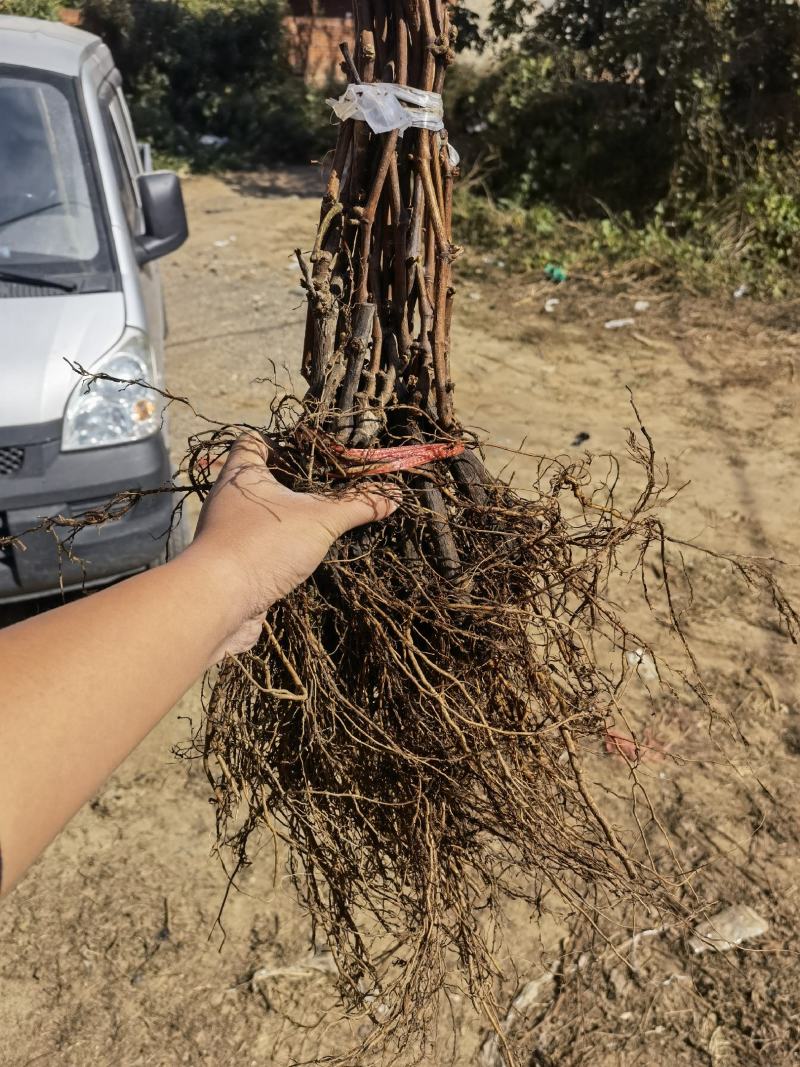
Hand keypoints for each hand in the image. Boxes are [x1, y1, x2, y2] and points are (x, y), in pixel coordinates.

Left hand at [190, 432, 398, 659]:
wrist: (218, 602)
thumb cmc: (263, 545)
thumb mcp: (320, 520)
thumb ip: (357, 505)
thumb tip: (394, 495)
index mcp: (242, 475)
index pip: (253, 441)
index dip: (282, 440)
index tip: (313, 452)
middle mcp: (229, 501)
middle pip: (261, 480)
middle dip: (294, 484)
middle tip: (330, 487)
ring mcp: (228, 535)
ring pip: (262, 516)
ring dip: (289, 518)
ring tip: (325, 520)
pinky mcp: (233, 566)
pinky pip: (260, 548)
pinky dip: (282, 548)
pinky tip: (308, 554)